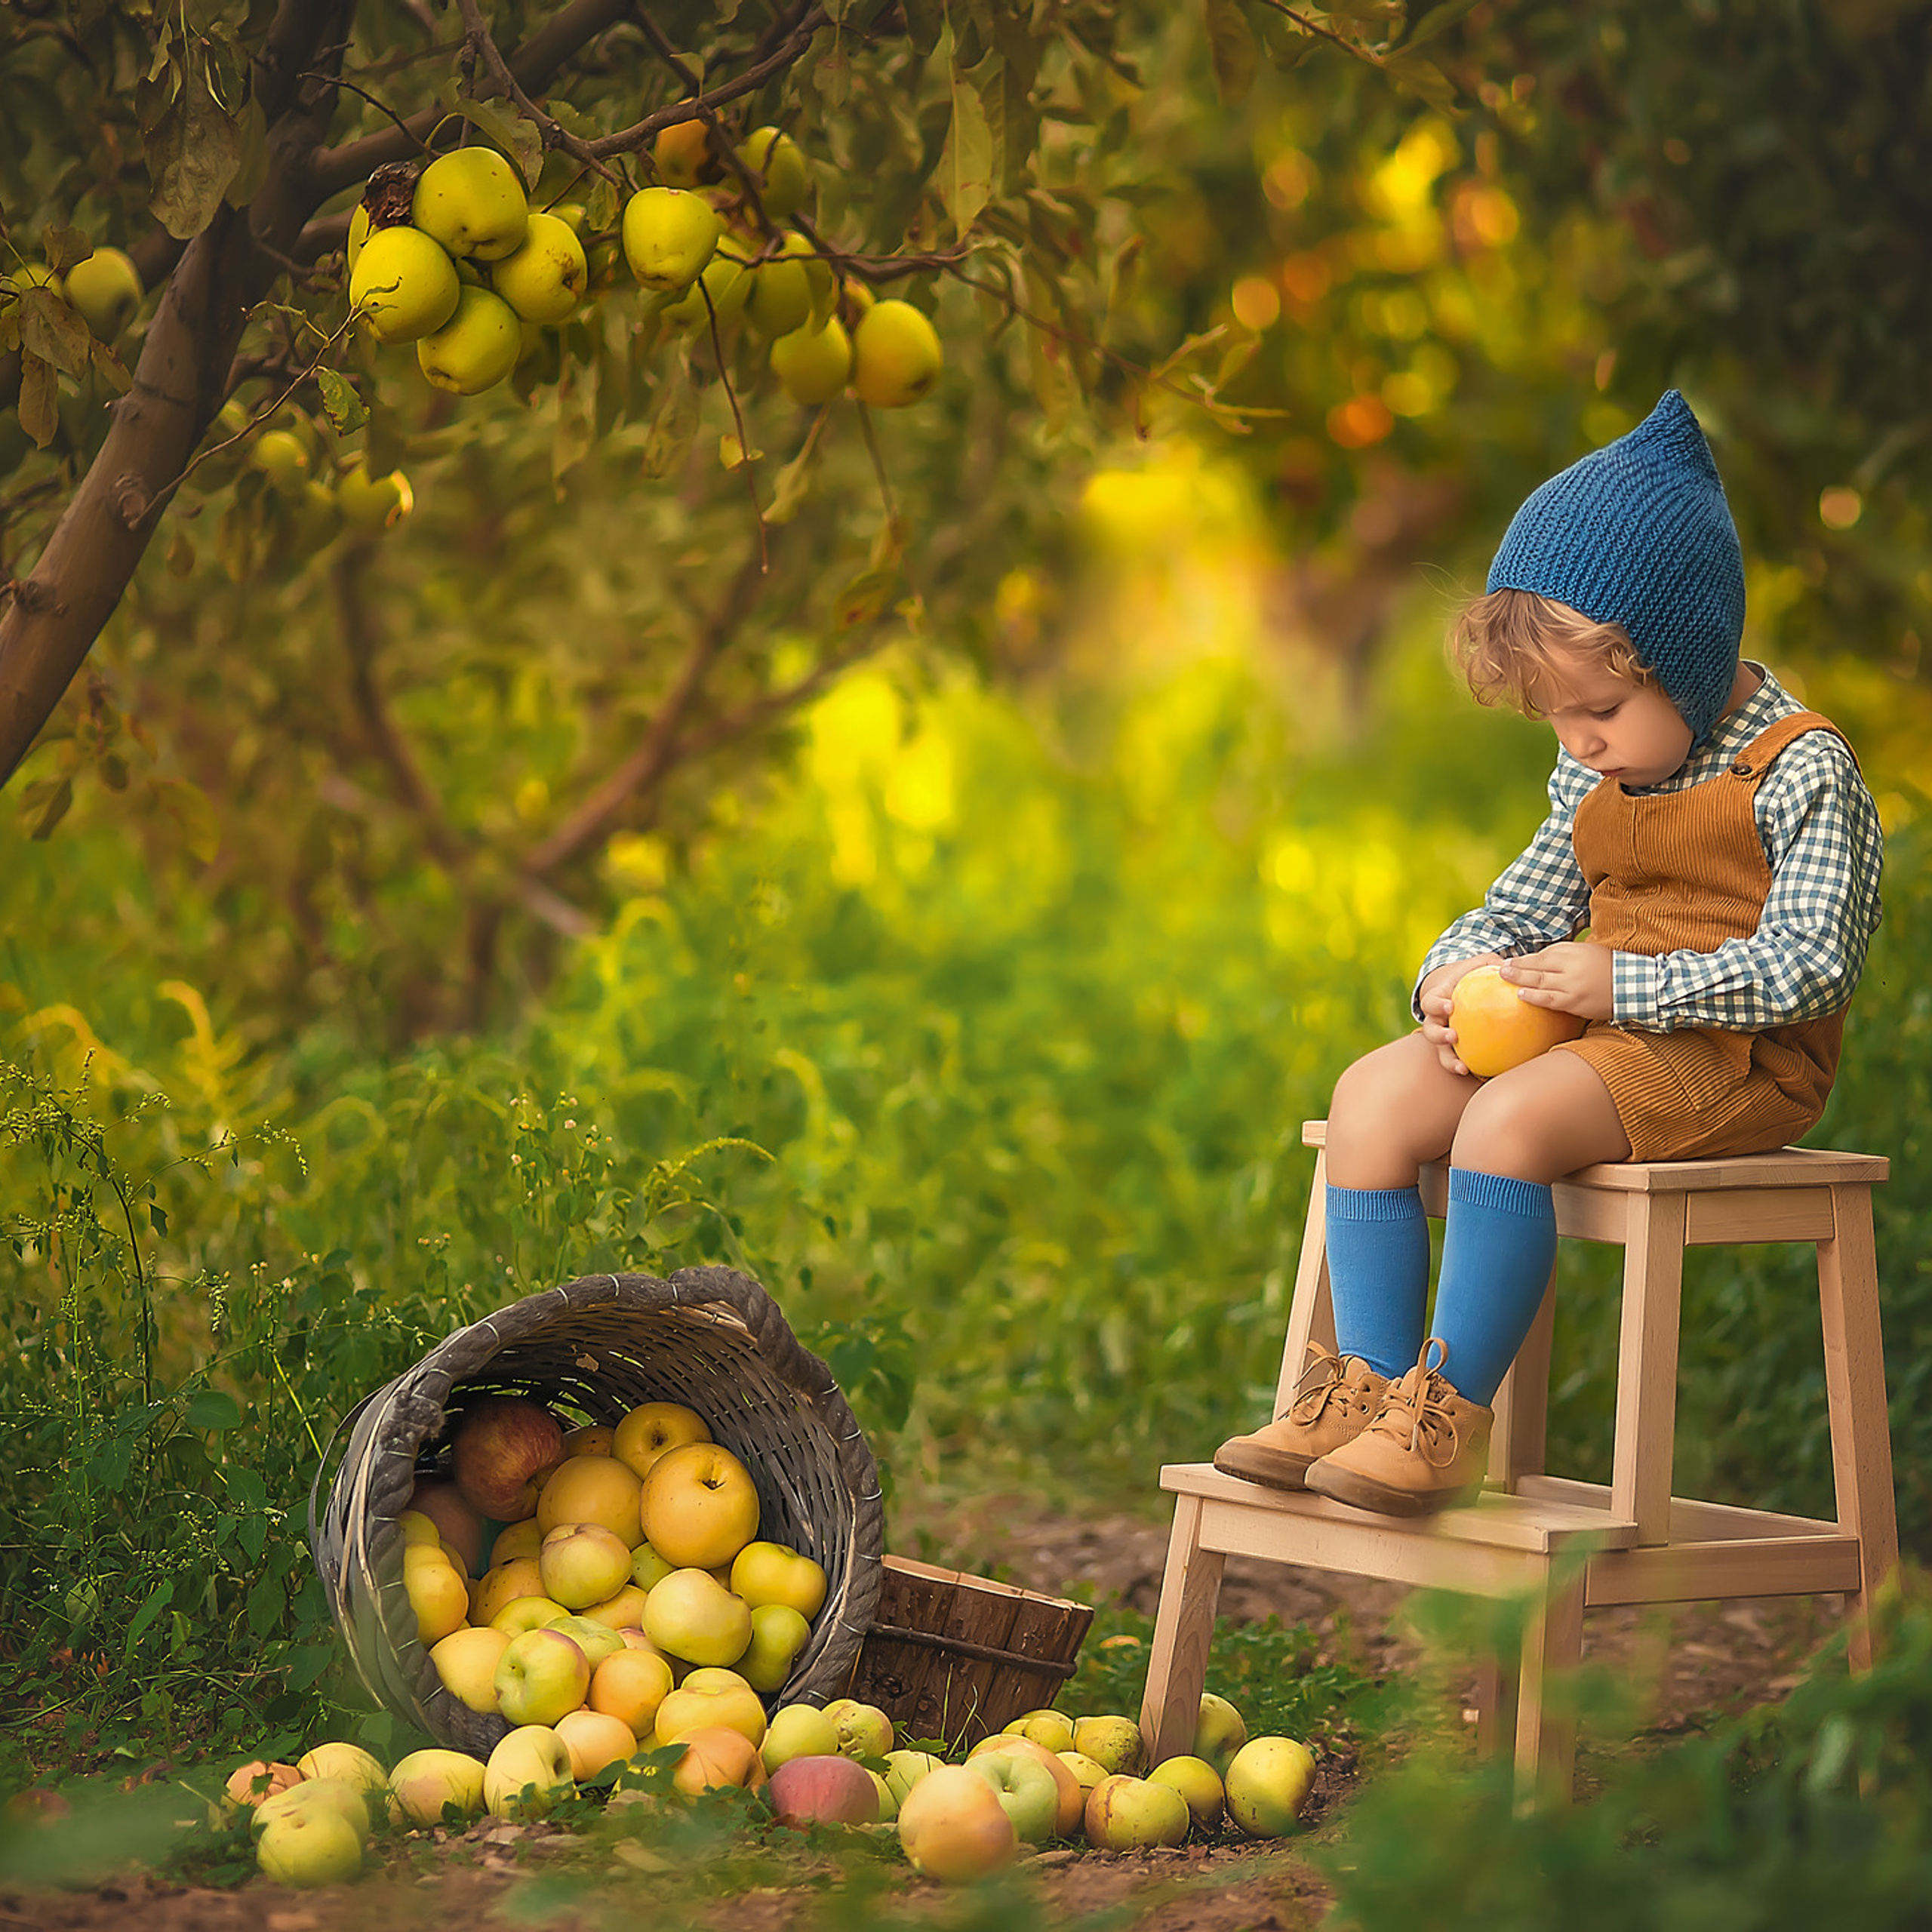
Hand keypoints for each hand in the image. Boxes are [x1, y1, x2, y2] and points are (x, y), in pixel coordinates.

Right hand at [1416, 952, 1502, 1076]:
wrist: (1460, 991)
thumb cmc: (1472, 976)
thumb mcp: (1481, 964)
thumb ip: (1492, 964)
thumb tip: (1510, 965)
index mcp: (1439, 998)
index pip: (1431, 1002)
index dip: (1437, 1005)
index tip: (1450, 1006)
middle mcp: (1437, 1020)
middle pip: (1430, 1030)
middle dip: (1438, 1035)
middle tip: (1452, 1037)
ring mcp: (1444, 1036)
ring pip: (1441, 1052)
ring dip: (1449, 1060)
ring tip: (1462, 1067)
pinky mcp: (1456, 1049)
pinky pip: (1460, 1060)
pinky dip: (1470, 1069)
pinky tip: (1484, 1075)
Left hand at [1499, 942, 1613, 1020]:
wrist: (1630, 985)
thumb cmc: (1605, 966)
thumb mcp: (1585, 951)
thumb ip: (1561, 953)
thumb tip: (1534, 959)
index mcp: (1575, 954)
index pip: (1543, 956)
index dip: (1524, 959)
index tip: (1510, 960)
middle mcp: (1572, 970)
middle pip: (1539, 968)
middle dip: (1517, 969)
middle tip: (1501, 969)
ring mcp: (1573, 988)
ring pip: (1541, 984)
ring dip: (1521, 981)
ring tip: (1506, 979)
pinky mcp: (1575, 1004)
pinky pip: (1550, 1001)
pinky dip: (1535, 998)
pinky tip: (1522, 996)